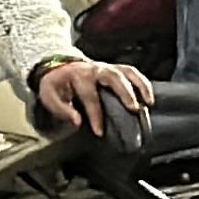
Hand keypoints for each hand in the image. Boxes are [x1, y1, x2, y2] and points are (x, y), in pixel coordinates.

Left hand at [37, 58, 153, 132]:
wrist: (60, 67)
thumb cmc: (57, 85)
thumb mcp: (49, 96)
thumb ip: (61, 110)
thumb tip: (77, 121)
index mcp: (78, 76)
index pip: (90, 96)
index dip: (95, 115)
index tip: (100, 132)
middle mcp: (95, 69)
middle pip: (113, 77)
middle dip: (124, 93)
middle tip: (133, 110)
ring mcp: (107, 67)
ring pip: (126, 72)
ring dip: (139, 86)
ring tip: (147, 103)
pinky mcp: (115, 69)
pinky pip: (132, 73)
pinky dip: (143, 84)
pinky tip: (149, 98)